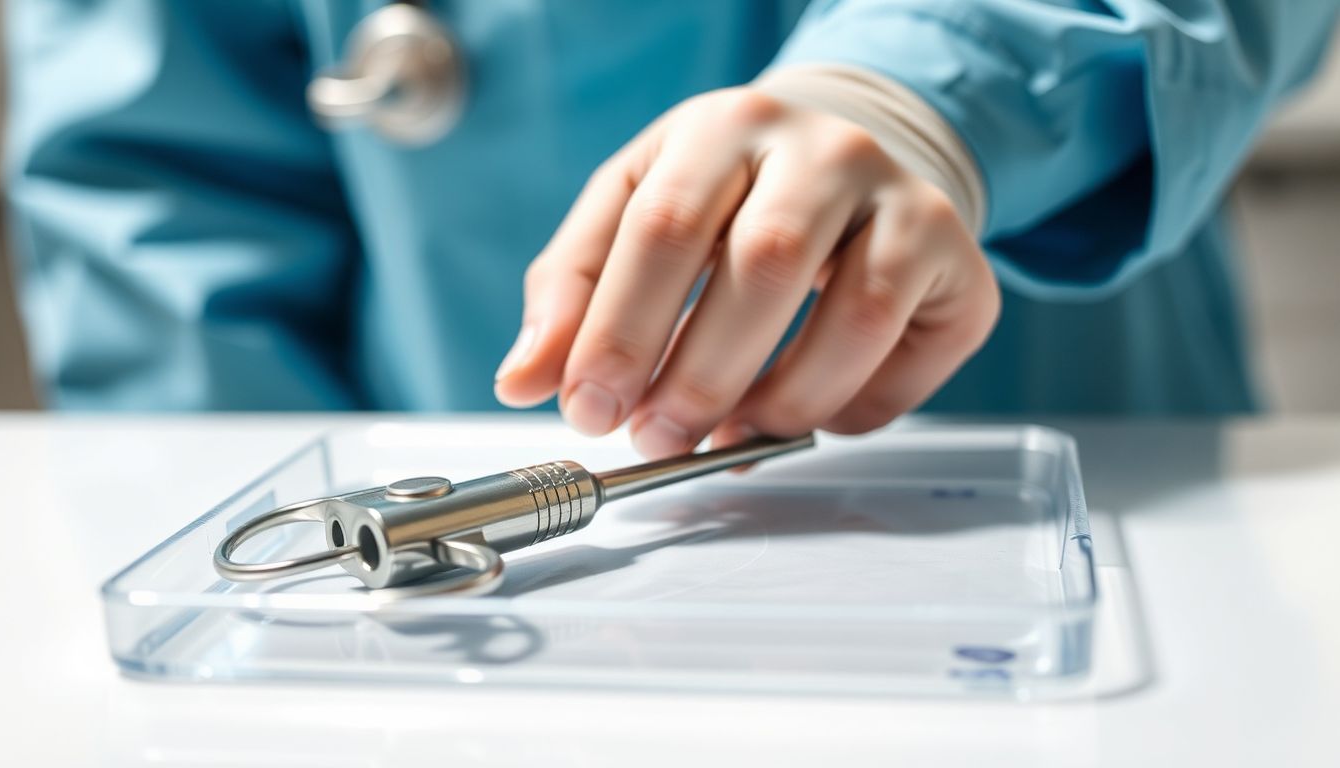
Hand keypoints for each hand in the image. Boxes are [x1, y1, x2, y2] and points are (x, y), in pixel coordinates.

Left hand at [494, 87, 998, 457]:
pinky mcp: (958, 259)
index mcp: (722, 128)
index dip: (620, 331)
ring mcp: (903, 199)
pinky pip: (910, 351)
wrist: (844, 154)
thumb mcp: (632, 213)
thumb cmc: (723, 196)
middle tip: (657, 439)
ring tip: (730, 436)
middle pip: (765, 266)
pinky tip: (805, 417)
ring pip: (854, 315)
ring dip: (781, 402)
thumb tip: (525, 382)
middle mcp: (824, 149)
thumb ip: (572, 291)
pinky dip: (852, 407)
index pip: (663, 227)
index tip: (588, 410)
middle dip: (699, 376)